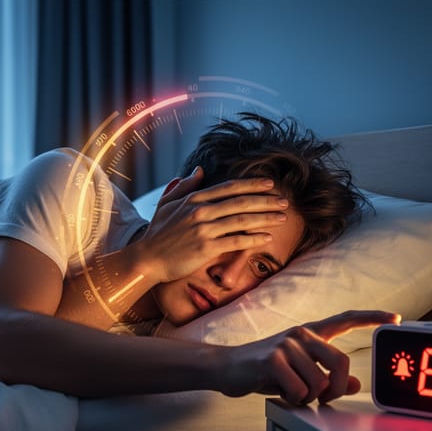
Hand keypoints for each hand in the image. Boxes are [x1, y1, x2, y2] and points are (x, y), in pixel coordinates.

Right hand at [136, 167, 289, 282]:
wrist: (147, 259)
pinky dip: (253, 239)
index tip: (270, 184)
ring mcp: (204, 229)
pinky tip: (267, 238)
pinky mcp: (206, 248)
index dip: (252, 185)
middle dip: (266, 200)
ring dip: (265, 218)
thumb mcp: (167, 204)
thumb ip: (183, 186)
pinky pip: (236, 241)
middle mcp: (201, 211)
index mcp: (194, 198)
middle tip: (284, 201)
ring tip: (282, 218)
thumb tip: (199, 171)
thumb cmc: (157, 234)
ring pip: (242, 220)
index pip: (229, 188)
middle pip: (241, 202)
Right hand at [216, 310, 400, 404]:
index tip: (394, 318)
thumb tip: (356, 384)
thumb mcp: (299, 373)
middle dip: (336, 390)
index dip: (371, 318)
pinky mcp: (273, 358)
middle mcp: (301, 334)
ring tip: (291, 391)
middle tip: (323, 399)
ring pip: (320, 383)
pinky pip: (299, 389)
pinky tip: (279, 390)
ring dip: (308, 397)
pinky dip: (293, 398)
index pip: (345, 319)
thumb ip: (327, 375)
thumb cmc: (264, 371)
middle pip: (341, 363)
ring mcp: (287, 344)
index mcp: (310, 334)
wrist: (226, 367)